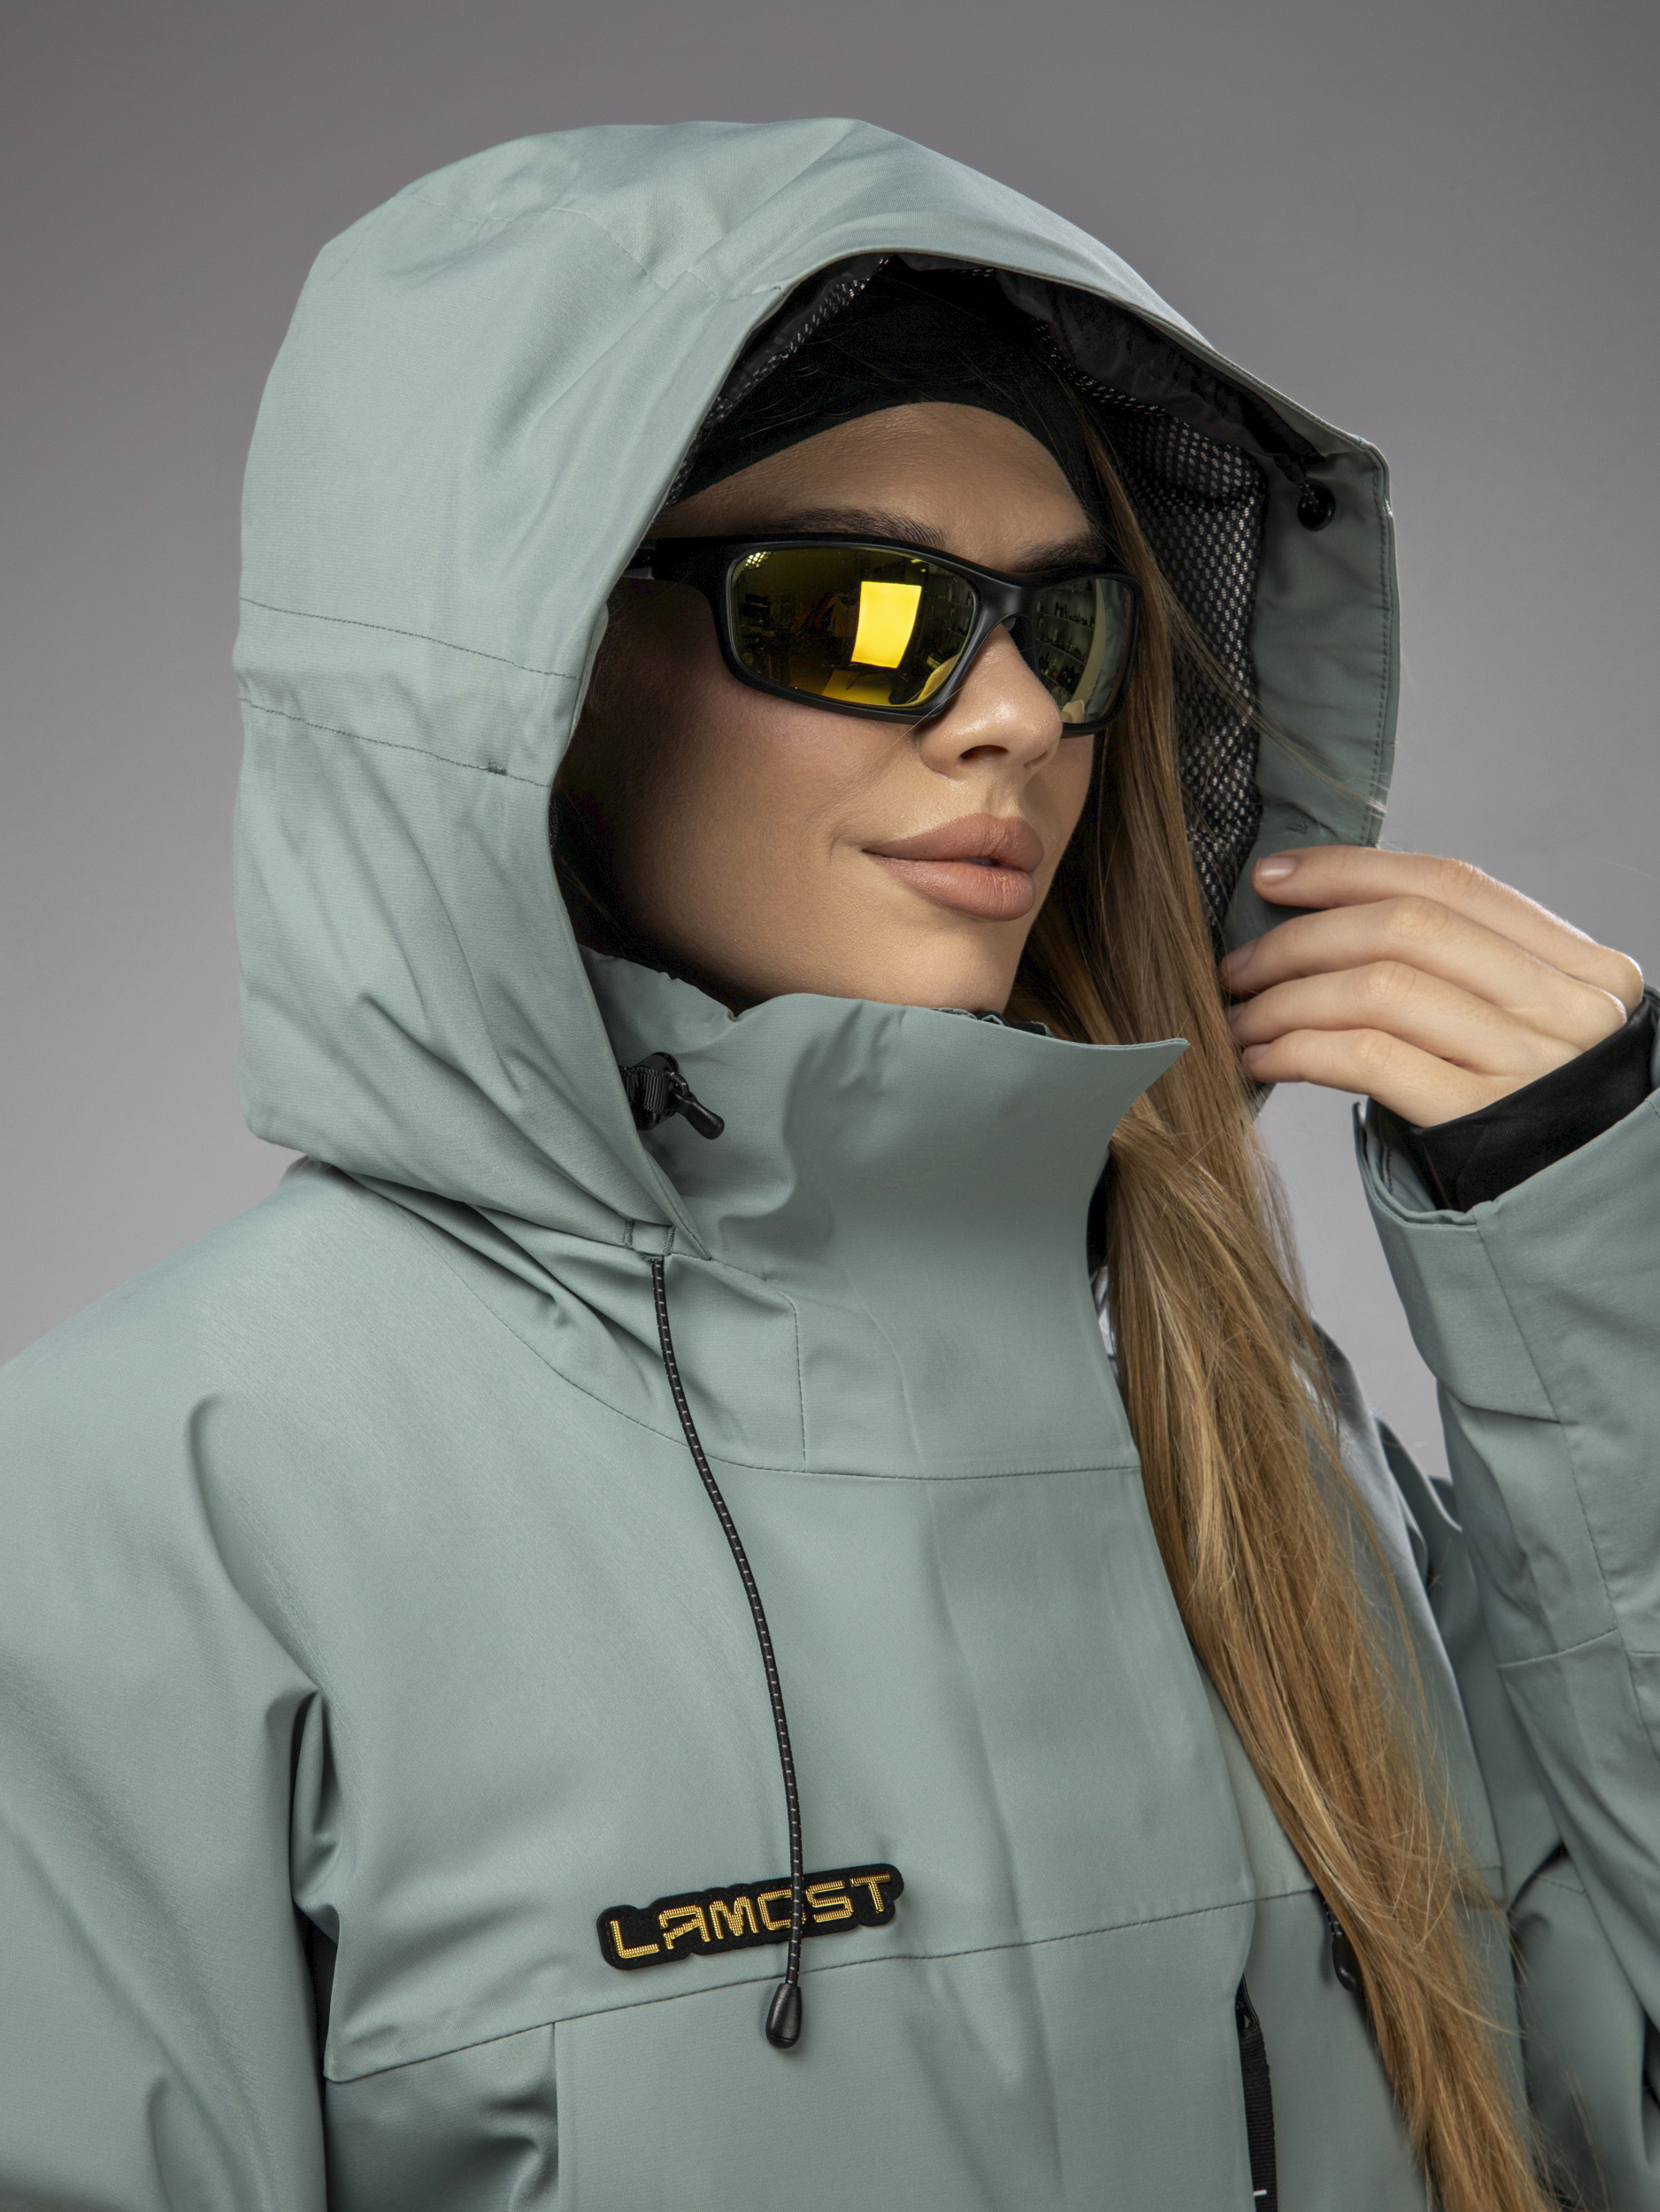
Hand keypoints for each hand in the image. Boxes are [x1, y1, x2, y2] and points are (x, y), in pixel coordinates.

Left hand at [1218, 848, 1643, 1126]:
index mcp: (1578, 964)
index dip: (1350, 871)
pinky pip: (1369, 1058)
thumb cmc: (1521, 1108)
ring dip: (1287, 1000)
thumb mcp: (1523, 1025)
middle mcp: (1564, 1006)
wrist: (1566, 1208)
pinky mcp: (1479, 1120)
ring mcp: (1527, 1063)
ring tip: (1242, 1019)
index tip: (1273, 877)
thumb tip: (1321, 920)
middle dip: (1301, 940)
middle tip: (1240, 966)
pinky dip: (1300, 1050)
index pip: (1450, 884)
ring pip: (1379, 989)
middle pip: (1405, 929)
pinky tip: (1264, 1059)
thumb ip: (1461, 971)